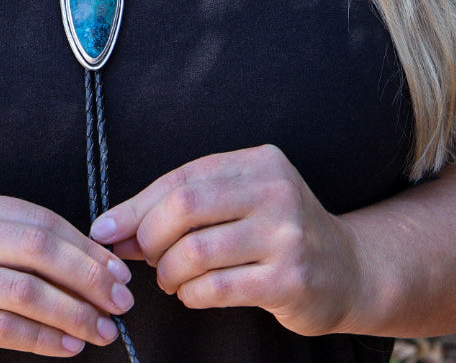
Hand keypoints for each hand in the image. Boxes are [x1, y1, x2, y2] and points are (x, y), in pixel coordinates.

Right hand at [0, 187, 134, 361]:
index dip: (85, 246)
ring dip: (74, 313)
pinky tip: (67, 347)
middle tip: (121, 300)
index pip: (38, 219)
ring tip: (102, 330)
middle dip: (90, 276)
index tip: (118, 269)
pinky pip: (5, 328)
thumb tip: (91, 260)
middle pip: (38, 248)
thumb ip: (7, 241)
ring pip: (26, 291)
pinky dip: (45, 339)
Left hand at [90, 145, 366, 336]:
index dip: (136, 206)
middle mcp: (276, 191)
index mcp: (260, 162)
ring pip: (195, 251)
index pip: (182, 178)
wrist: (349, 271)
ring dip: (167, 272)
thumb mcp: (240, 202)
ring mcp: (286, 236)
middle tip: (144, 258)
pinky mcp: (289, 280)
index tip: (106, 229)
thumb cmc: (279, 233)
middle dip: (149, 238)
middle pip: (184, 207)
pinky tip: (192, 293)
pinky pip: (215, 287)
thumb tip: (111, 227)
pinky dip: (190, 294)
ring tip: (169, 279)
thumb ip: (182, 206)